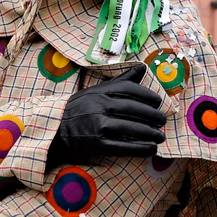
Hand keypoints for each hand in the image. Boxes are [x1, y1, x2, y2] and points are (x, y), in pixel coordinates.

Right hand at [46, 63, 165, 166]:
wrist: (54, 131)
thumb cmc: (79, 110)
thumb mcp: (96, 91)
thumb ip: (121, 82)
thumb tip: (143, 67)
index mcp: (100, 92)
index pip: (129, 89)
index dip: (147, 96)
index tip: (158, 103)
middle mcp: (99, 106)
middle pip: (133, 109)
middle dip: (152, 116)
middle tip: (162, 122)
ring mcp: (97, 126)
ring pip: (130, 128)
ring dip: (150, 133)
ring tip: (160, 137)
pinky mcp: (96, 145)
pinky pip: (123, 147)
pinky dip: (140, 148)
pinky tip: (151, 149)